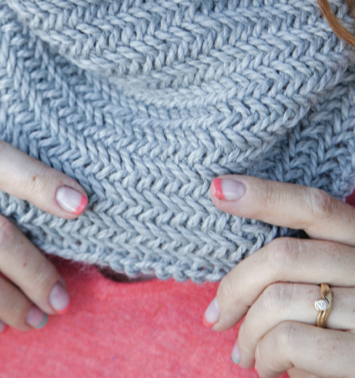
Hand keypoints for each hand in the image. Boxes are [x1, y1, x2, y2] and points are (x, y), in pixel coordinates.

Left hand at [203, 175, 354, 377]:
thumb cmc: (334, 331)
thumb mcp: (325, 285)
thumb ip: (295, 264)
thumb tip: (228, 264)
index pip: (313, 206)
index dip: (264, 195)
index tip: (218, 189)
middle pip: (282, 256)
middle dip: (235, 289)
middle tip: (216, 318)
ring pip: (277, 301)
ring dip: (248, 334)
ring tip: (245, 353)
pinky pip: (289, 341)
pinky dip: (266, 356)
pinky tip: (268, 367)